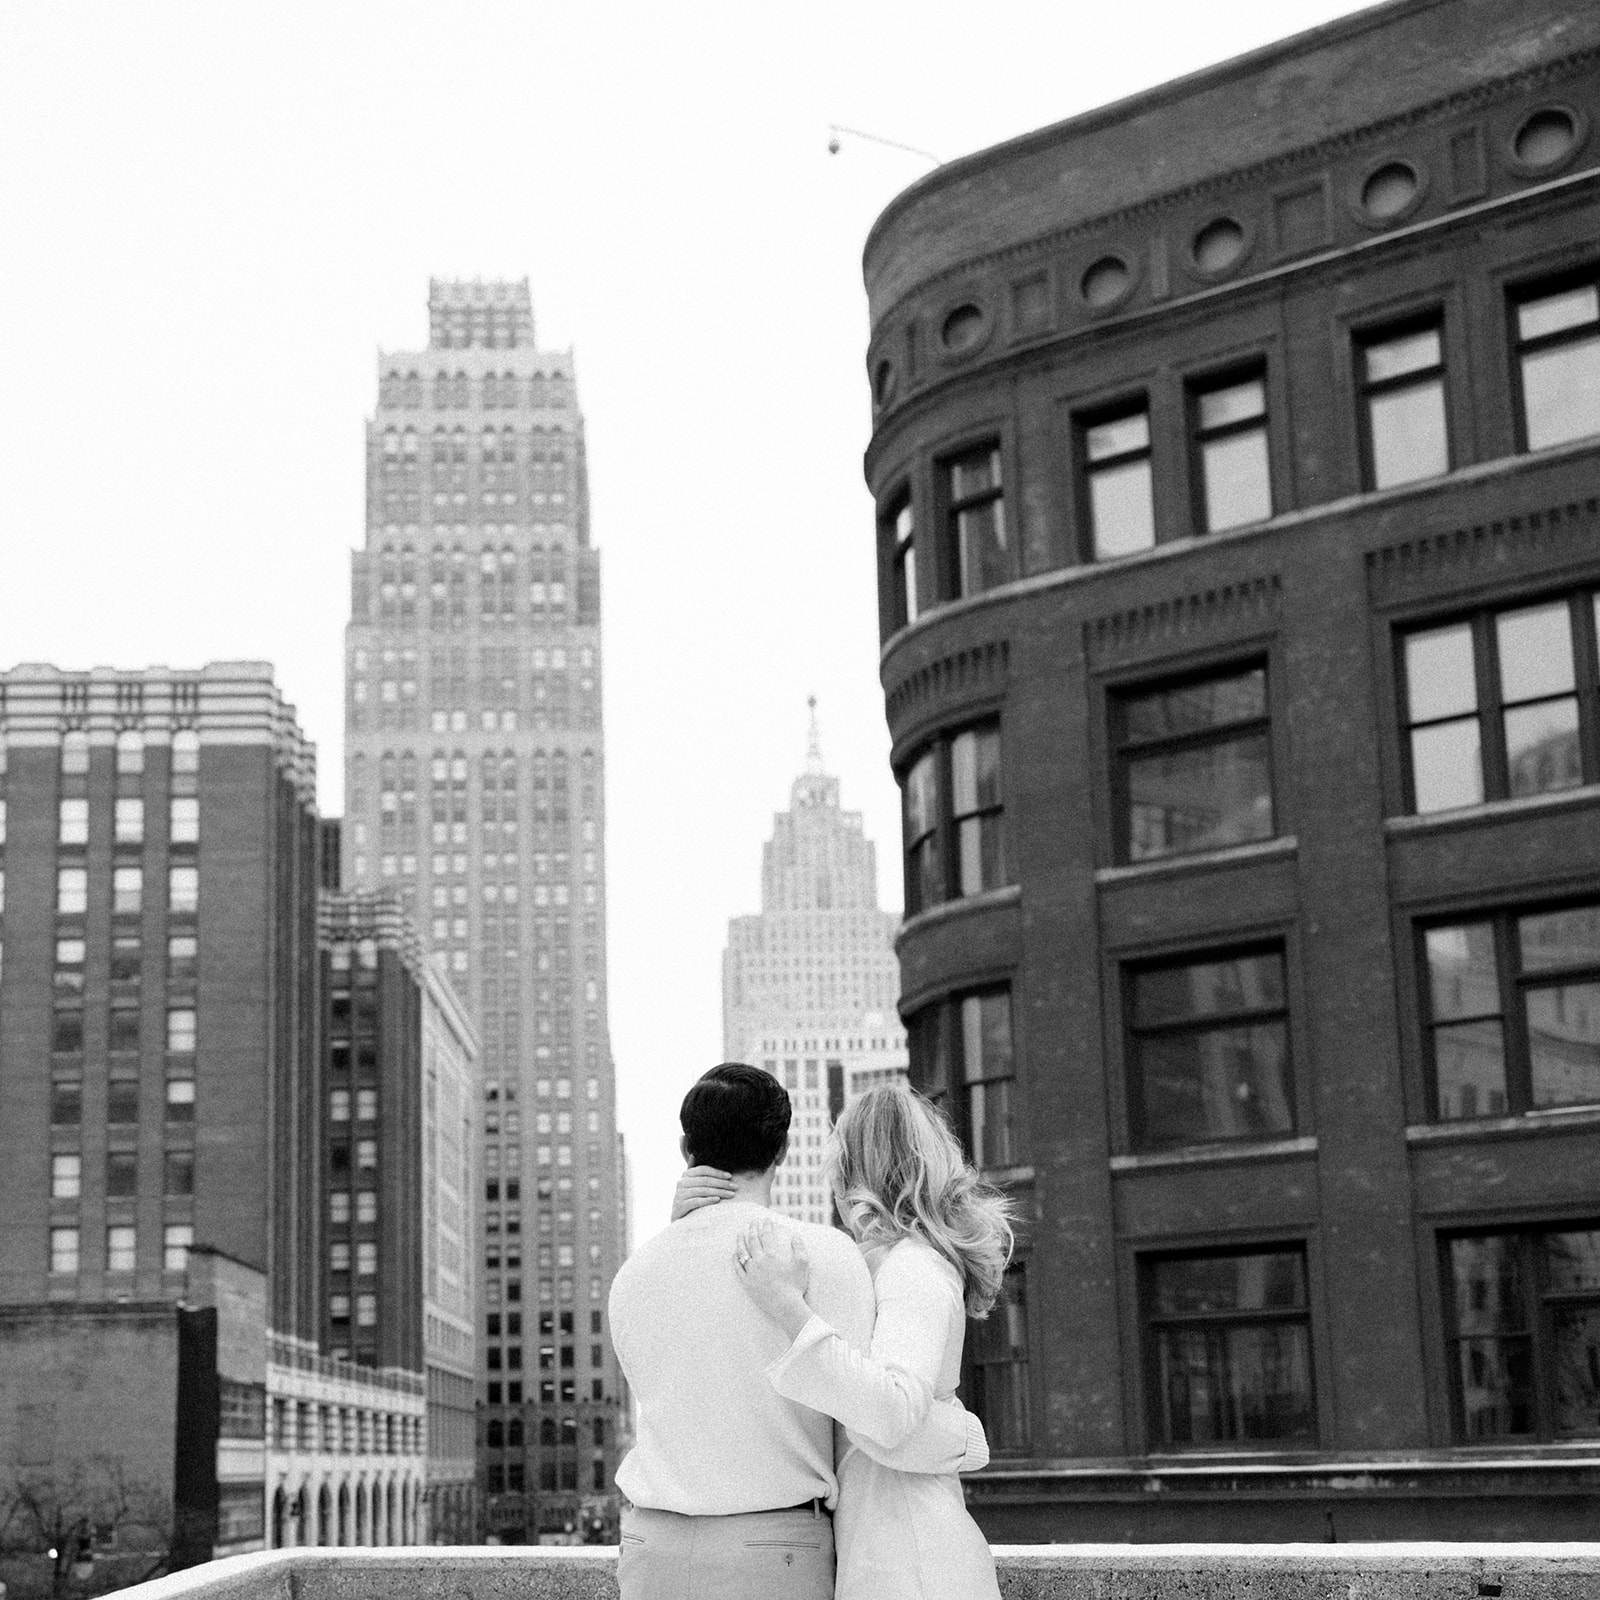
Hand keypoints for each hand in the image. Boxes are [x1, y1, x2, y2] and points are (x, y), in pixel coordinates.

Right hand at [671, 1165, 734, 1221]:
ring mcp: (680, 1194)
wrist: (678, 1220)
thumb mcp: (694, 1186)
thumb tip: (713, 1164)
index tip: (730, 1176)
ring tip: (730, 1194)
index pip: (703, 1170)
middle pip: (705, 1180)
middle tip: (735, 1187)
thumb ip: (702, 1176)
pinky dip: (708, 1200)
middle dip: (722, 1183)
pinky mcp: (680, 1205)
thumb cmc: (690, 1201)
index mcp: (686, 1175)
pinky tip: (718, 1200)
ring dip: (719, 1192)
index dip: (717, 1172)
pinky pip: (696, 1201)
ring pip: (703, 1190)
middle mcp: (682, 1182)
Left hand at [733, 1219, 812, 1339]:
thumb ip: (799, 1248)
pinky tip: (734, 1254)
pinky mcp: (746, 1283)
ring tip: (740, 1233)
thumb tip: (795, 1235)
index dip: (766, 1226)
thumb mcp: (802, 1264)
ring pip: (742, 1252)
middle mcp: (759, 1261)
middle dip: (753, 1229)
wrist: (786, 1307)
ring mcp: (751, 1272)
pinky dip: (735, 1259)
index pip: (766, 1236)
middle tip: (753, 1222)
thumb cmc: (795, 1286)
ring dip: (740, 1241)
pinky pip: (737, 1269)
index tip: (766, 1220)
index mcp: (772, 1255)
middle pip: (753, 1241)